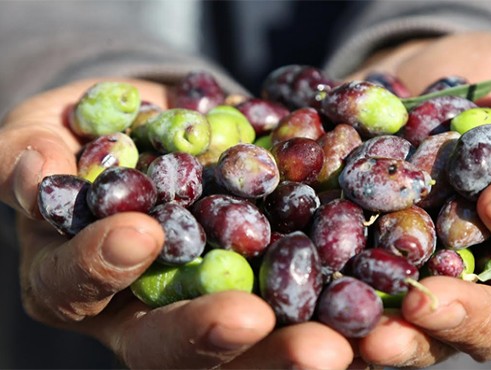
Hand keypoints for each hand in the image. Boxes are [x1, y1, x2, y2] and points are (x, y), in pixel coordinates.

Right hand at [0, 79, 357, 368]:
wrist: (162, 131)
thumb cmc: (91, 132)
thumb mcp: (46, 132)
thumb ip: (29, 155)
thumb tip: (37, 170)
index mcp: (77, 279)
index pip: (77, 284)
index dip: (101, 265)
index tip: (138, 232)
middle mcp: (140, 313)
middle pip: (169, 346)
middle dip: (214, 337)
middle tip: (256, 323)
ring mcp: (207, 309)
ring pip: (246, 347)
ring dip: (290, 348)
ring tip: (339, 346)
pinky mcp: (267, 292)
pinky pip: (302, 309)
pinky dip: (336, 312)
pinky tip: (376, 315)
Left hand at [348, 31, 490, 366]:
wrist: (417, 81)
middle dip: (465, 316)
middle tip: (423, 301)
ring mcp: (433, 282)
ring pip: (427, 334)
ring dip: (401, 341)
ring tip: (369, 338)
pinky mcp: (375, 276)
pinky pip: (363, 307)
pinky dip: (344, 317)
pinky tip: (319, 318)